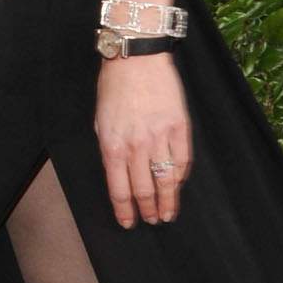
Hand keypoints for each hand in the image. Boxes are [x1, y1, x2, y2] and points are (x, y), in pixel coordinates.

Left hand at [96, 51, 190, 226]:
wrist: (137, 60)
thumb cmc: (114, 88)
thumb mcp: (100, 121)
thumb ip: (110, 147)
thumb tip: (119, 171)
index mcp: (112, 146)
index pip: (118, 189)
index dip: (124, 210)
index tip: (128, 222)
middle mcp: (136, 146)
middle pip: (143, 189)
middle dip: (147, 210)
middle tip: (152, 221)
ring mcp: (159, 137)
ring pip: (165, 180)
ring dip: (167, 201)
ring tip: (168, 214)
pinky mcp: (179, 128)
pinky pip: (182, 160)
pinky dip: (180, 176)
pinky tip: (177, 185)